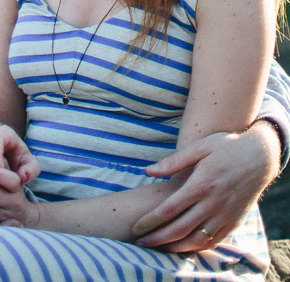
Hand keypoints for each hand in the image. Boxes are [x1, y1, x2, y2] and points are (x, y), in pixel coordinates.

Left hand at [133, 125, 279, 251]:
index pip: (169, 210)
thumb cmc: (226, 147)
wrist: (259, 158)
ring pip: (196, 240)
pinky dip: (197, 247)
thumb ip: (173, 161)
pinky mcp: (233, 222)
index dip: (150, 221)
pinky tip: (184, 247)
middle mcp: (212, 204)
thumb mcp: (199, 147)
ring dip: (175, 247)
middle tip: (140, 243)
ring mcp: (224, 216)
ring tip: (158, 248)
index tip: (136, 227)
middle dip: (157, 238)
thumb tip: (148, 171)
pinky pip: (213, 241)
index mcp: (200, 185)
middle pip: (179, 229)